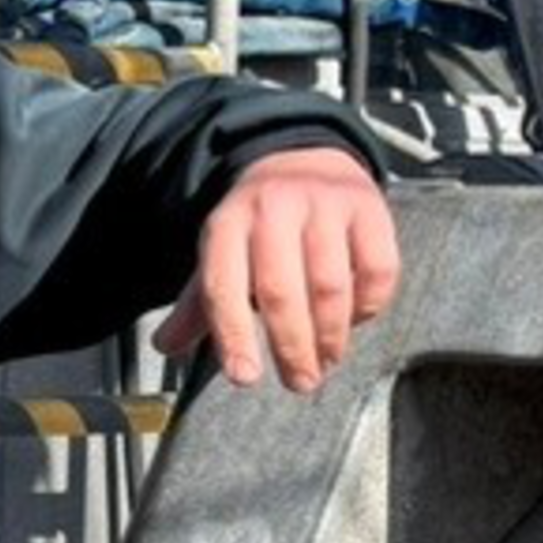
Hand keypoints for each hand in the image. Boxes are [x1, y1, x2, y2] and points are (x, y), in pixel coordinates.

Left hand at [154, 147, 400, 395]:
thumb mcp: (220, 253)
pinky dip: (368, 305)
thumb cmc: (257, 225)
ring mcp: (324, 205)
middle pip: (280, 292)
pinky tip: (355, 321)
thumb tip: (165, 346)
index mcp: (226, 224)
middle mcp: (273, 209)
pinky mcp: (369, 208)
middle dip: (290, 347)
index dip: (232, 336)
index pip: (223, 287)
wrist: (302, 160)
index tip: (244, 377)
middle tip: (299, 382)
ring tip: (325, 362)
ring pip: (330, 286)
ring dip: (330, 336)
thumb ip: (199, 303)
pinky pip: (377, 270)